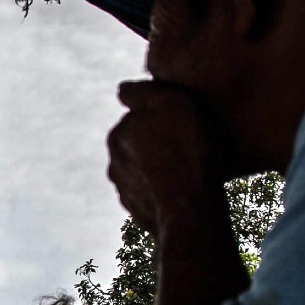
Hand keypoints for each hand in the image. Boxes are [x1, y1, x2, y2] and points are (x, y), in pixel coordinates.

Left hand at [107, 80, 226, 235]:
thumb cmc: (186, 153)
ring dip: (161, 169)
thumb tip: (122, 90)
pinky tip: (184, 191)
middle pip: (141, 145)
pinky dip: (164, 191)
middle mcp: (114, 163)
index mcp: (117, 135)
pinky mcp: (139, 214)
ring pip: (146, 171)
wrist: (190, 211)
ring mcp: (125, 191)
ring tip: (189, 171)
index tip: (184, 124)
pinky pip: (153, 195)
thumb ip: (143, 92)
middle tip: (189, 148)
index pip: (139, 117)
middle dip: (159, 144)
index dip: (164, 118)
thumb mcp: (172, 103)